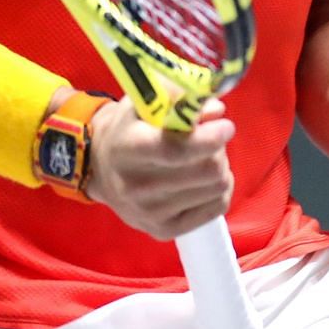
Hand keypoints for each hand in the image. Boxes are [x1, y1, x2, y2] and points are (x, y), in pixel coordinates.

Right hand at [83, 96, 235, 239]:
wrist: (102, 170)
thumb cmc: (129, 129)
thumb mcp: (145, 103)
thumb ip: (180, 97)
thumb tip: (215, 111)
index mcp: (127, 147)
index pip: (174, 150)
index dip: (208, 139)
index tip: (226, 126)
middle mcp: (135, 185)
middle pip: (205, 170)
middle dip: (218, 149)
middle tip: (212, 140)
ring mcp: (150, 213)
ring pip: (215, 187)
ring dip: (219, 167)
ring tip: (204, 159)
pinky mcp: (164, 231)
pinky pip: (217, 207)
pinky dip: (219, 190)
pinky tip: (205, 180)